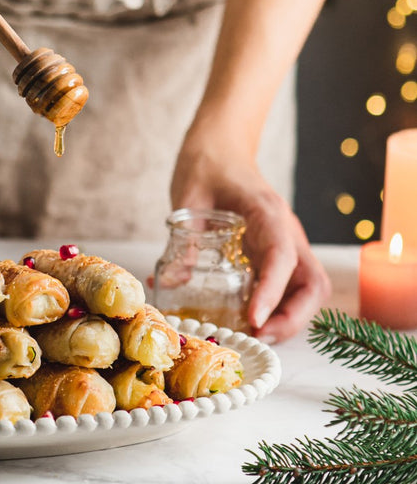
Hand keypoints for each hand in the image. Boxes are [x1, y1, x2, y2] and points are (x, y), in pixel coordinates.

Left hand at [170, 130, 330, 341]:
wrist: (221, 148)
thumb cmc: (208, 166)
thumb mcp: (188, 196)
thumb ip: (183, 238)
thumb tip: (171, 282)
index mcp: (267, 212)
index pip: (282, 256)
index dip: (272, 291)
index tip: (254, 318)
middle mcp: (286, 231)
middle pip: (312, 283)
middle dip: (293, 317)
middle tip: (257, 335)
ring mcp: (285, 244)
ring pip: (307, 290)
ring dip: (289, 320)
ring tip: (254, 336)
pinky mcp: (275, 255)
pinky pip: (290, 289)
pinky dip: (278, 311)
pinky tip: (250, 323)